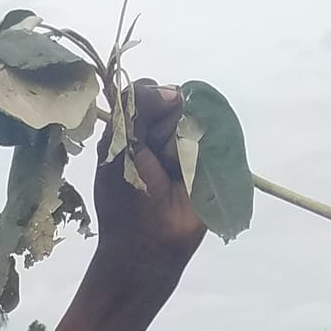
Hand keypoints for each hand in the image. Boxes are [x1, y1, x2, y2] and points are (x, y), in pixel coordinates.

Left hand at [93, 80, 205, 276]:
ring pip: (192, 119)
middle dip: (158, 132)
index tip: (135, 140)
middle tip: (151, 165)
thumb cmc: (126, 197)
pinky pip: (212, 136)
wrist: (147, 242)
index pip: (150, 89)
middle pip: (173, 100)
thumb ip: (134, 106)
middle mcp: (166, 128)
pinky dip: (196, 156)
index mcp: (137, 123)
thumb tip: (174, 93)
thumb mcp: (117, 145)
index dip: (145, 109)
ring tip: (169, 175)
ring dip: (176, 149)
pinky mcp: (213, 156)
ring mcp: (191, 141)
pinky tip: (185, 178)